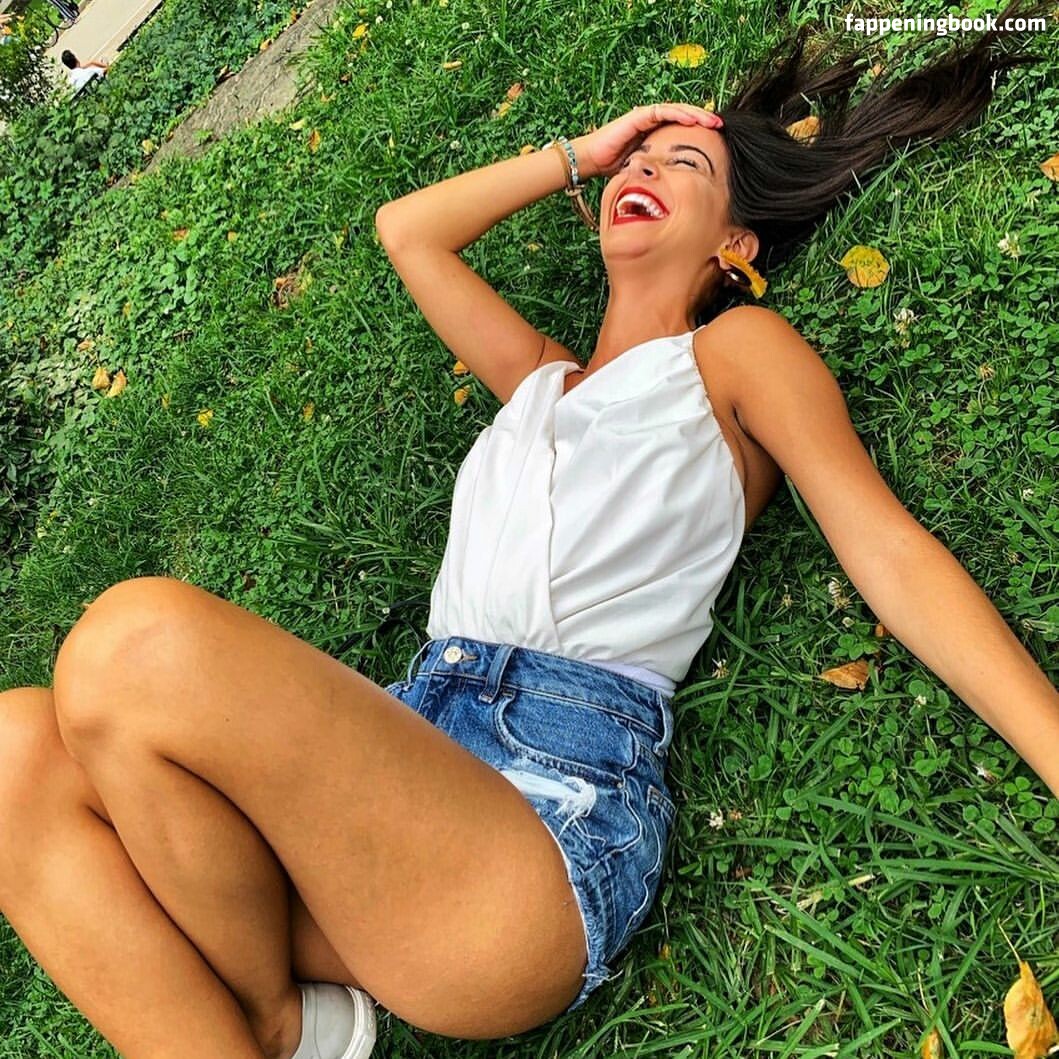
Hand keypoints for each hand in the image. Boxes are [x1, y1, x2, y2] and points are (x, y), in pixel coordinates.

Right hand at [577, 102, 722, 179]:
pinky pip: (663, 111)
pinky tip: (692, 119)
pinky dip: (679, 114)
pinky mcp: (639, 115)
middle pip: (682, 115)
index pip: (680, 127)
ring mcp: (645, 116)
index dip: (698, 130)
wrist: (591, 161)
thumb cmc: (612, 168)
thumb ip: (658, 171)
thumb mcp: (644, 171)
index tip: (716, 138)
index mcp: (654, 133)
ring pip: (677, 110)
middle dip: (702, 119)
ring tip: (712, 121)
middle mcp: (651, 121)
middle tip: (720, 126)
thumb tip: (675, 189)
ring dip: (696, 114)